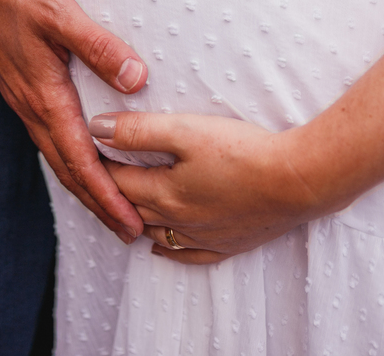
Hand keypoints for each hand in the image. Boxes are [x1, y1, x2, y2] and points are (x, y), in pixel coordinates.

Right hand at [0, 0, 148, 243]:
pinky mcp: (26, 91)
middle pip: (69, 171)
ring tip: (113, 208)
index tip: (130, 223)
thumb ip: (98, 46)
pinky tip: (86, 160)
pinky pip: (51, 139)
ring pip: (58, 158)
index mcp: (45, 96)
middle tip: (131, 231)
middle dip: (100, 205)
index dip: (107, 196)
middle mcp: (33, 108)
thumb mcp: (62, 11)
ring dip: (86, 187)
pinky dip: (73, 161)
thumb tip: (136, 78)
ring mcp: (26, 102)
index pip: (81, 160)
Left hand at [90, 112, 320, 263]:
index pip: (115, 179)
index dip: (98, 161)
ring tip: (121, 205)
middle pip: (129, 208)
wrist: (297, 182)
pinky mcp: (226, 243)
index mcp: (162, 193)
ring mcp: (201, 236)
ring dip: (133, 218)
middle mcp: (175, 221)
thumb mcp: (186, 130)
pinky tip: (160, 248)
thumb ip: (138, 130)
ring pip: (153, 233)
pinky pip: (186, 254)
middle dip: (109, 191)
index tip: (86, 146)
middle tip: (96, 173)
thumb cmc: (243, 152)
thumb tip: (95, 129)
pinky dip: (167, 250)